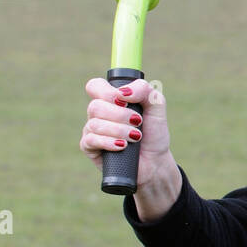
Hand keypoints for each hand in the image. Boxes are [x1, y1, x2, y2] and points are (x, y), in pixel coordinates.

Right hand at [80, 78, 175, 194]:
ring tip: (135, 137)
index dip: (107, 91)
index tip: (125, 100)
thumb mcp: (156, 106)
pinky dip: (109, 142)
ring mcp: (92, 130)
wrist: (155, 160)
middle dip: (120, 115)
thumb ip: (144, 90)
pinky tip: (122, 146)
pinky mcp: (90, 148)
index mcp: (111, 100)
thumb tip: (122, 93)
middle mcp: (98, 114)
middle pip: (95, 106)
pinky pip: (91, 140)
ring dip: (119, 130)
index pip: (95, 86)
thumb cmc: (154, 132)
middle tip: (138, 122)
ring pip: (95, 124)